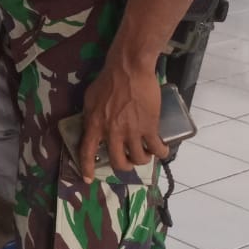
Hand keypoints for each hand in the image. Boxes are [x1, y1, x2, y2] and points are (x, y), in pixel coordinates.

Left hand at [79, 63, 168, 180]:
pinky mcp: (149, 127)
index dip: (86, 168)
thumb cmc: (108, 80)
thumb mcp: (90, 98)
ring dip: (143, 159)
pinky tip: (162, 149)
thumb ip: (91, 115)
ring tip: (146, 153)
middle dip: (125, 165)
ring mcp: (131, 131)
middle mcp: (112, 132)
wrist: (129, 69)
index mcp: (95, 124)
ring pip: (139, 158)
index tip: (87, 179)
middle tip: (129, 161)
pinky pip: (157, 148)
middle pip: (118, 161)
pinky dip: (161, 152)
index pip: (87, 151)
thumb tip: (92, 125)